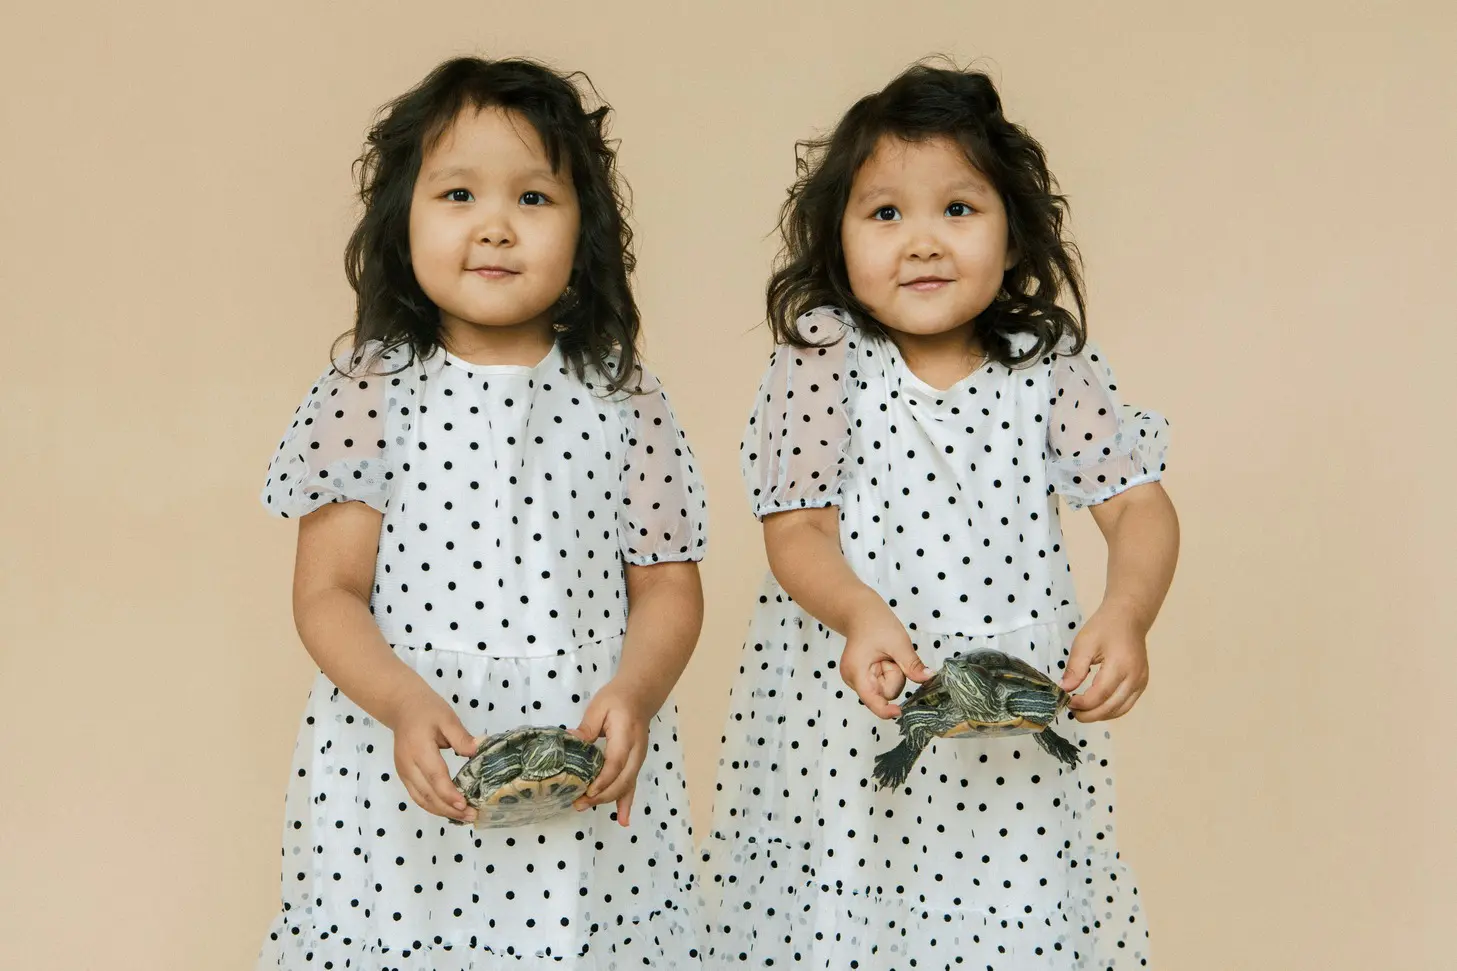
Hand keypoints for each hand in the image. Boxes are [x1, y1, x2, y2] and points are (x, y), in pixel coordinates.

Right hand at [388, 684, 479, 822]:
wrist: (402, 707)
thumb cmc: (427, 710)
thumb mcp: (447, 718)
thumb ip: (461, 737)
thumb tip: (478, 751)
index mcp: (419, 749)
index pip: (435, 776)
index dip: (449, 794)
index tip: (465, 805)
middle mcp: (408, 765)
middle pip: (427, 794)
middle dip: (449, 809)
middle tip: (472, 816)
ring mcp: (404, 772)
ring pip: (421, 800)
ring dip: (442, 812)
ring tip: (463, 817)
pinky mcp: (404, 776)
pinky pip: (418, 796)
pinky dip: (433, 806)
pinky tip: (449, 810)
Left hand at [569, 679, 652, 825]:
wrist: (639, 696)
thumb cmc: (617, 699)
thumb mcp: (599, 707)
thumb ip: (586, 727)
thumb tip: (569, 740)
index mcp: (626, 735)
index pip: (616, 763)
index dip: (602, 780)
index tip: (587, 791)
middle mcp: (636, 752)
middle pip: (622, 780)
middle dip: (601, 795)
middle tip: (578, 803)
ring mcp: (638, 760)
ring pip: (626, 785)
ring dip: (608, 800)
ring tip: (586, 807)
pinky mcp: (635, 764)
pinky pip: (632, 786)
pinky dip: (627, 803)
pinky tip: (623, 820)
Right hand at [840, 594, 930, 718]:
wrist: (860, 612)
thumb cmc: (875, 623)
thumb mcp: (898, 642)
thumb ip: (912, 664)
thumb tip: (928, 679)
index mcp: (856, 672)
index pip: (871, 700)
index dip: (885, 710)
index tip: (900, 712)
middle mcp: (853, 680)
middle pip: (883, 694)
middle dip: (894, 678)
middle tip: (891, 658)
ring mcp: (857, 680)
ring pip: (885, 690)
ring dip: (893, 675)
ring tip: (887, 655)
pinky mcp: (863, 678)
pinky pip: (883, 684)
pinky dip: (889, 674)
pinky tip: (884, 660)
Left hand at [1061, 602, 1149, 721]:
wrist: (1128, 617)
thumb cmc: (1104, 627)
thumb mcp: (1084, 643)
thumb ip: (1075, 668)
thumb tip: (1064, 689)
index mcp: (1120, 665)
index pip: (1100, 694)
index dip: (1083, 704)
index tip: (1067, 702)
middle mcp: (1135, 677)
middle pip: (1111, 707)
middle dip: (1090, 714)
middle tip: (1072, 712)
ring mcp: (1141, 682)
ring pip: (1121, 710)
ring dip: (1100, 715)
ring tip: (1082, 712)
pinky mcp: (1142, 683)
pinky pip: (1127, 704)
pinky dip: (1111, 710)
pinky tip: (1097, 707)